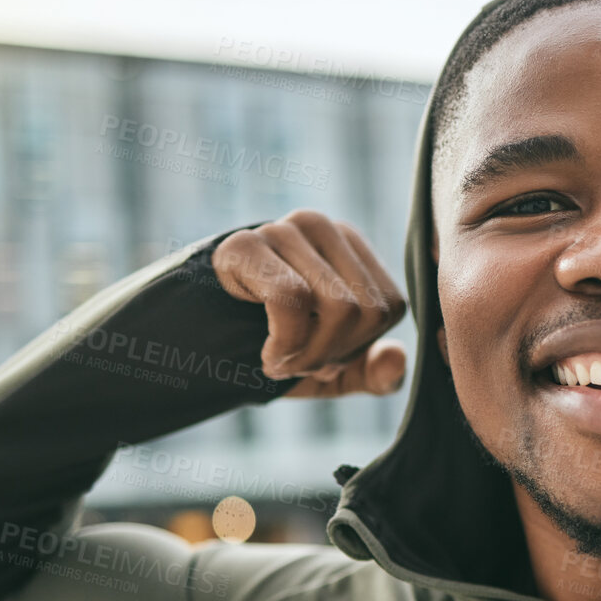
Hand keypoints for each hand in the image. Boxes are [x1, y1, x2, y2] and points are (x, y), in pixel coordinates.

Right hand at [211, 210, 407, 398]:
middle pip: (365, 309)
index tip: (325, 358)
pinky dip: (286, 344)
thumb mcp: (336, 370)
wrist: (204, 337)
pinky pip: (292, 299)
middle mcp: (323, 227)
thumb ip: (376, 373)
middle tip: (300, 363)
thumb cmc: (278, 344)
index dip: (360, 346)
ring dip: (309, 354)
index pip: (389, 306)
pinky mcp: (244, 244)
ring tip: (283, 360)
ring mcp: (283, 230)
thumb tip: (397, 359)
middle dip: (334, 353)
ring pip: (337, 306)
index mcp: (352, 247)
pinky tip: (269, 357)